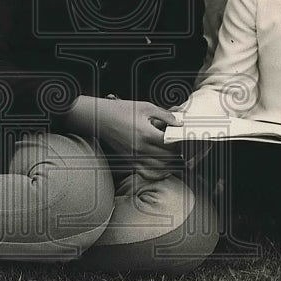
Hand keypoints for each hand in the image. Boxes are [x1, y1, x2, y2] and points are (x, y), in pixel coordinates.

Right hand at [64, 96, 181, 179]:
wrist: (100, 117)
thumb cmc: (121, 110)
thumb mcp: (146, 107)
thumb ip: (165, 114)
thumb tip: (179, 122)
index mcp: (146, 133)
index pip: (170, 143)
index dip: (179, 141)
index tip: (180, 136)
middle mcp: (140, 148)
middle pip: (168, 158)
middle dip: (176, 152)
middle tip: (177, 144)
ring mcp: (135, 157)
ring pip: (160, 168)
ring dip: (169, 162)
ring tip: (171, 154)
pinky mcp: (130, 161)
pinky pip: (148, 173)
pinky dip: (158, 172)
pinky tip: (162, 165)